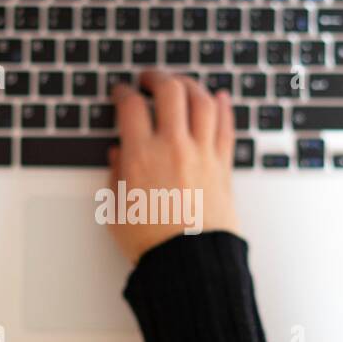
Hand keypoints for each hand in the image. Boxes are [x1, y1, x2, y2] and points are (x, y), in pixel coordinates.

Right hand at [107, 70, 240, 263]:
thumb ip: (116, 174)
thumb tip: (118, 154)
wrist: (189, 263)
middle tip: (149, 78)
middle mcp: (174, 147)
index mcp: (142, 155)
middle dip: (157, 77)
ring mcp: (203, 153)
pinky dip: (223, 107)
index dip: (123, 92)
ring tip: (181, 84)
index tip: (120, 92)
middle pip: (170, 91)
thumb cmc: (152, 242)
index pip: (131, 106)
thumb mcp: (117, 208)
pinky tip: (219, 98)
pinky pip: (226, 126)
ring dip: (190, 85)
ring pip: (202, 101)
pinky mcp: (223, 165)